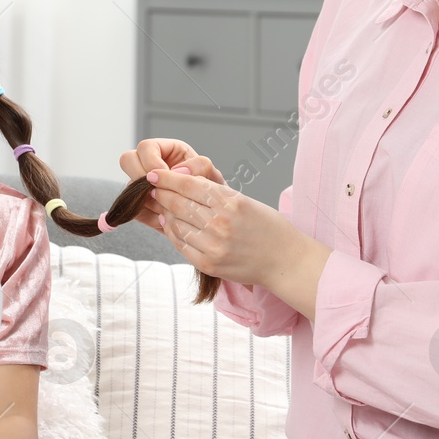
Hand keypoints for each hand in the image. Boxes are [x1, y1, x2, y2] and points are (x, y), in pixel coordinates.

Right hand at [119, 139, 226, 229]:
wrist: (211, 214)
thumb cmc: (212, 189)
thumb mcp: (212, 174)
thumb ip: (200, 166)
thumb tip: (179, 170)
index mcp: (165, 150)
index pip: (145, 148)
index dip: (152, 162)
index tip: (165, 175)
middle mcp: (149, 166)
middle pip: (127, 160)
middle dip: (142, 177)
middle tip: (160, 190)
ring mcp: (142, 186)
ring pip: (128, 187)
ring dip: (146, 198)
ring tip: (168, 206)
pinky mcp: (142, 206)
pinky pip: (134, 210)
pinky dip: (149, 215)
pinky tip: (166, 218)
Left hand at [145, 169, 302, 288]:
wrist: (284, 260)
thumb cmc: (267, 227)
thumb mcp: (245, 201)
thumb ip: (215, 194)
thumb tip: (182, 185)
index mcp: (230, 202)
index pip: (189, 185)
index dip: (167, 178)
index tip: (154, 174)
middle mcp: (220, 223)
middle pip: (178, 204)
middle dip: (162, 194)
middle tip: (153, 189)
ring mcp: (213, 245)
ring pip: (176, 224)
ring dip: (166, 214)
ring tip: (164, 207)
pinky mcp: (208, 264)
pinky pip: (181, 244)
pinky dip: (173, 233)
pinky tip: (172, 225)